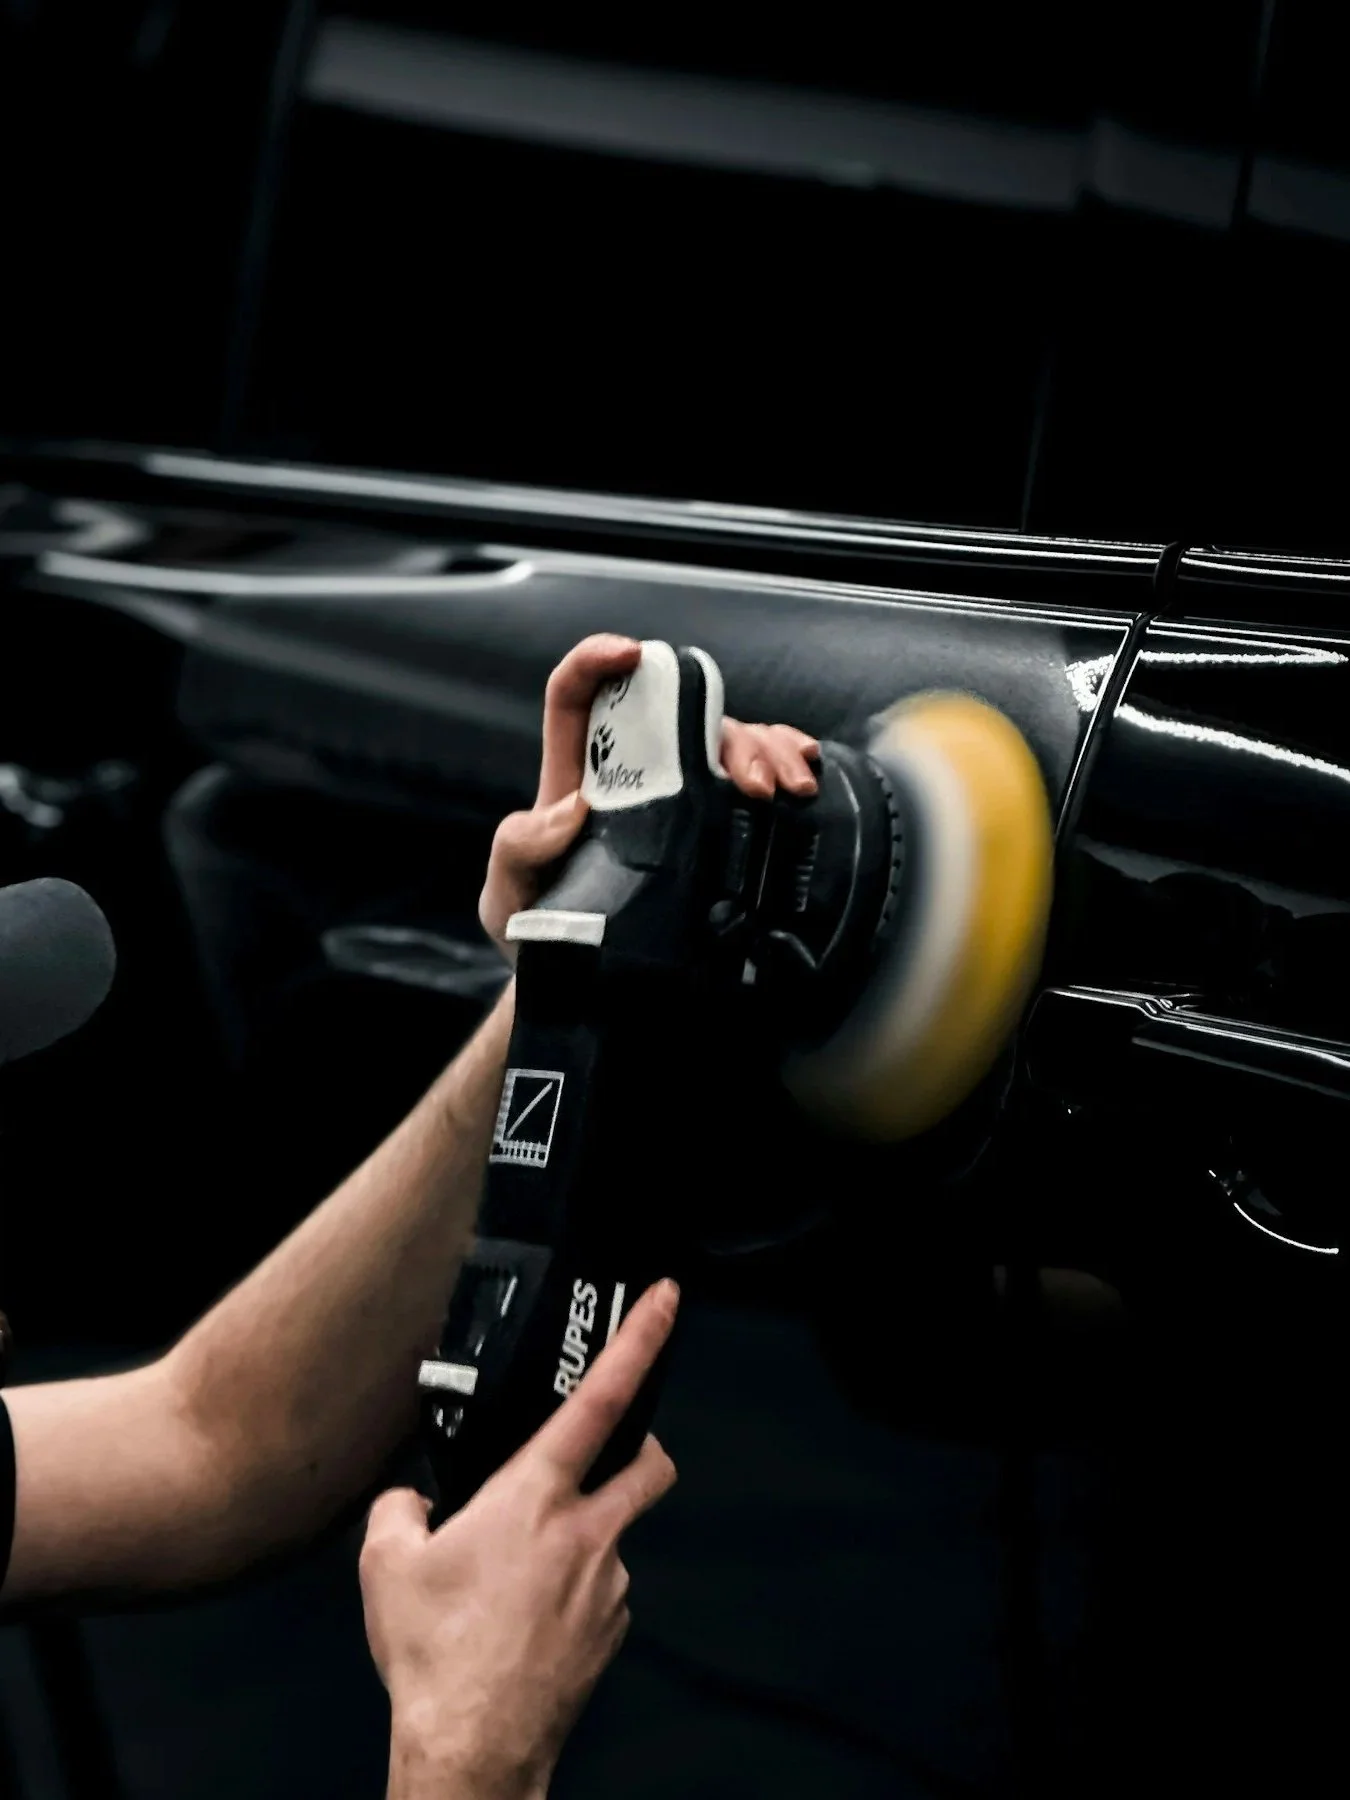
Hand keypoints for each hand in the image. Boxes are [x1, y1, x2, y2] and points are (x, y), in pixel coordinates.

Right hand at [362, 1279, 680, 1799]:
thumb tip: (411, 1502)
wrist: (473, 1751)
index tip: (666, 1300)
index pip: (601, 1397)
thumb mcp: (386, 1563)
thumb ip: (400, 1509)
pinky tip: (524, 1617)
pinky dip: (572, 1591)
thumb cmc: (437, 1659)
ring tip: (515, 1573)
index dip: (641, 1339)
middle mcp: (586, 1534)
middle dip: (641, 1443)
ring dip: (582, 1536)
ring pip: (615, 1533)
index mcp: (535, 1498)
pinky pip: (601, 1591)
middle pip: (649, 1462)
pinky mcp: (611, 1632)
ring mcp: (607, 1586)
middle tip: (609, 1449)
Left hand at [479, 634, 820, 956]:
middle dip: (727, 729)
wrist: (577, 986)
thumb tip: (571, 809)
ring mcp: (672, 797)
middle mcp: (628, 775)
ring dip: (766, 752)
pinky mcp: (707, 828)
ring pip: (723, 742)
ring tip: (790, 789)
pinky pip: (747, 780)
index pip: (577, 695)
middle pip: (679, 717)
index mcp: (575, 777)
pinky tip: (803, 782)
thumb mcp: (508, 894)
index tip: (633, 653)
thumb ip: (520, 849)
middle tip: (757, 782)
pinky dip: (781, 766)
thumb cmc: (537, 931)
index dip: (596, 659)